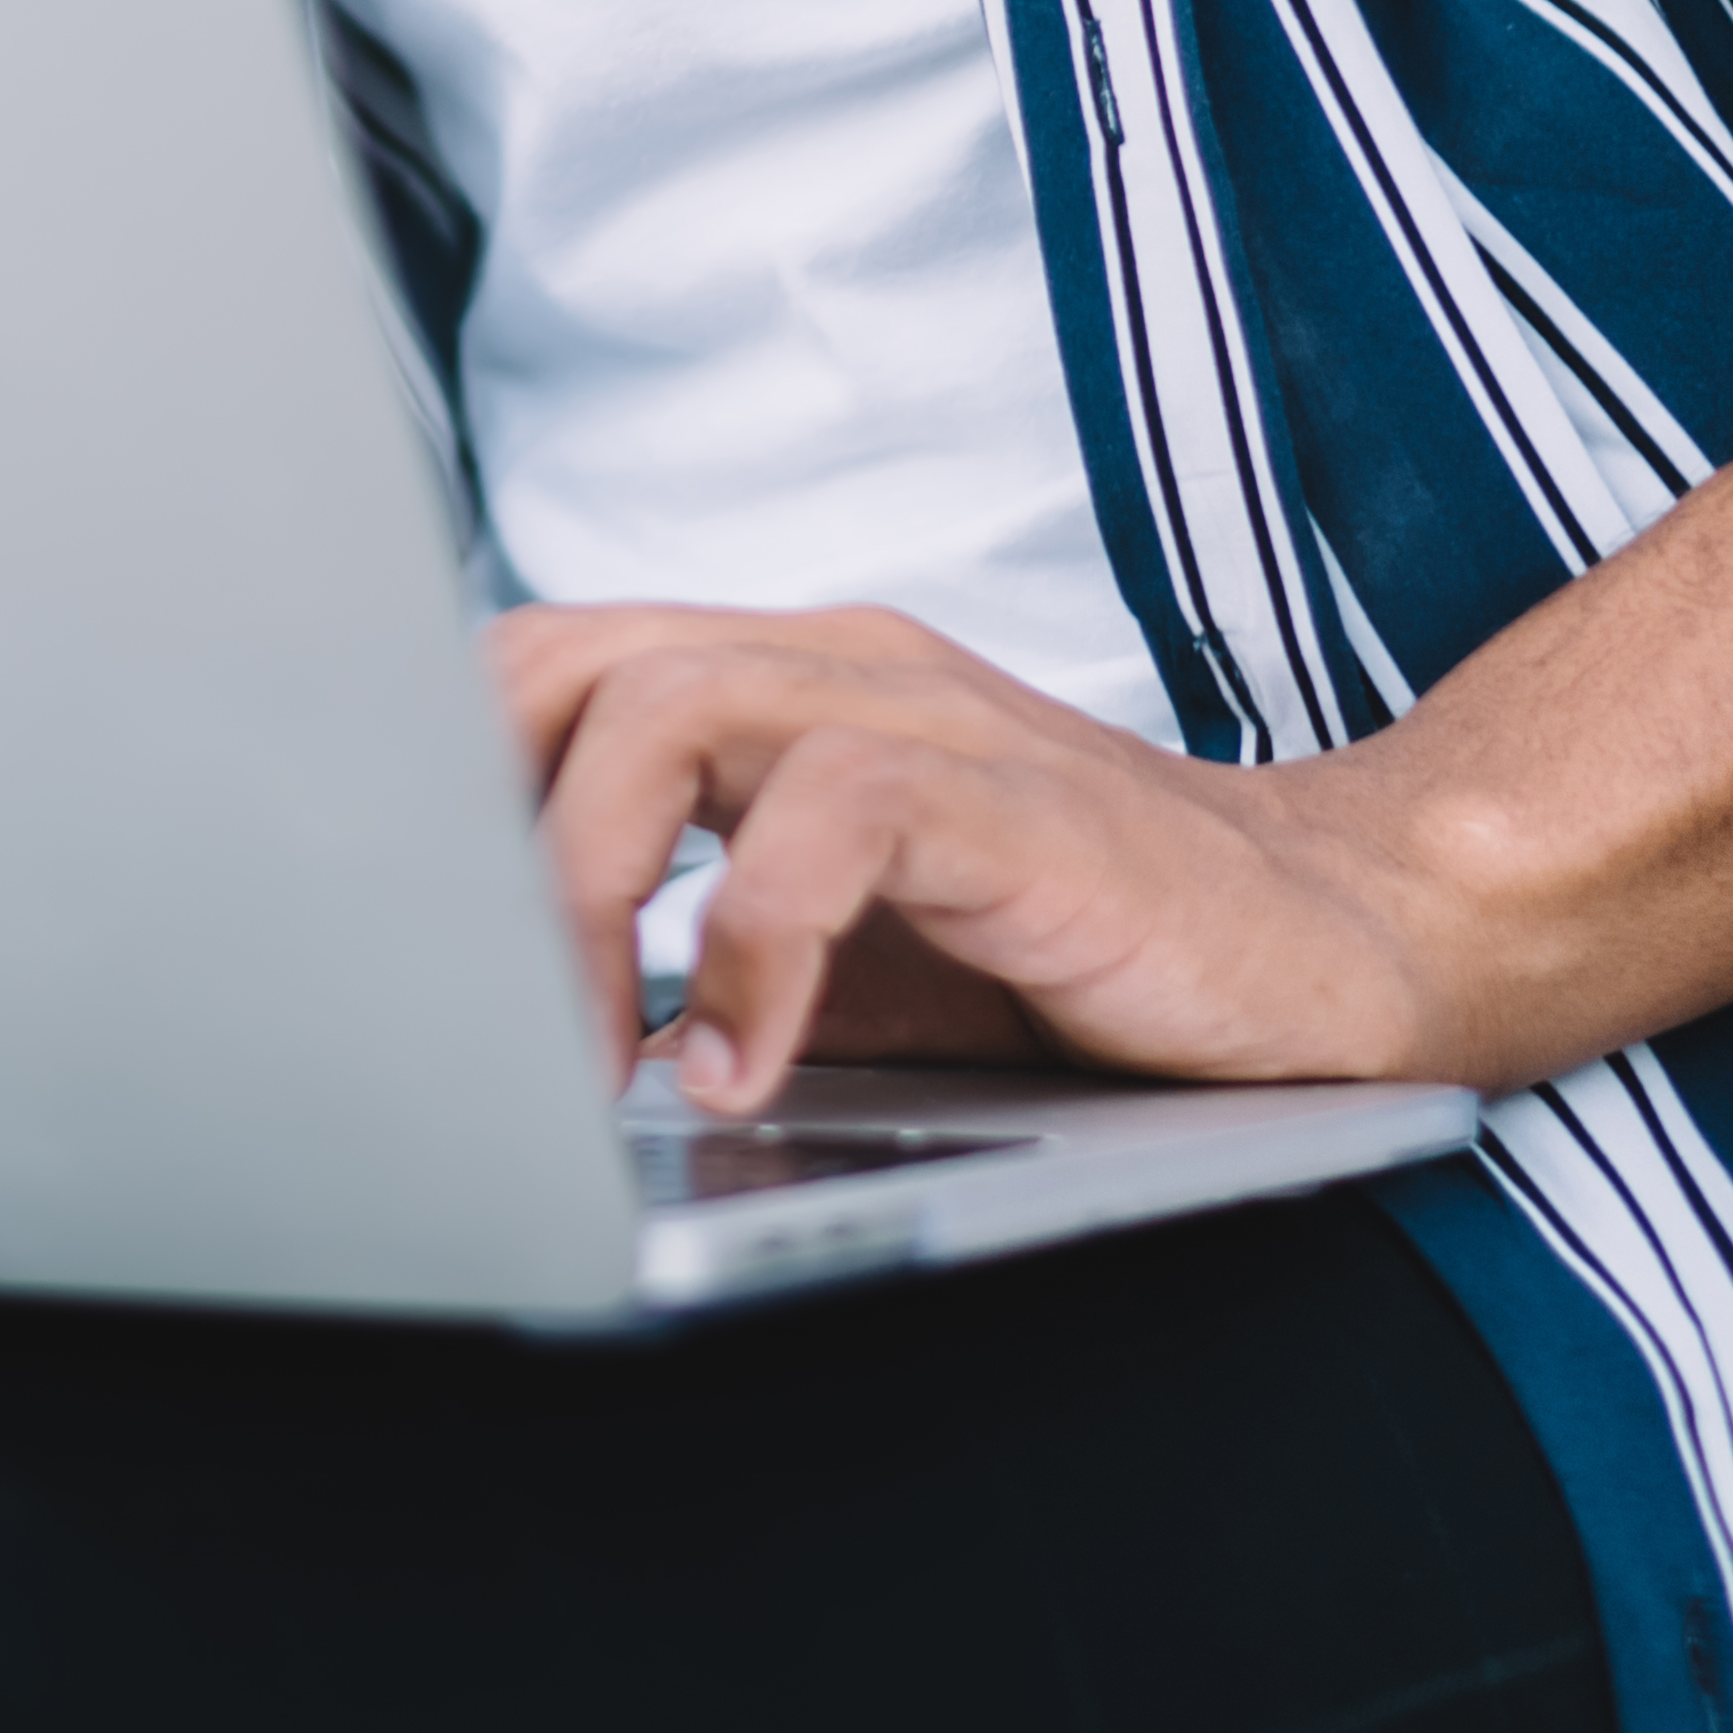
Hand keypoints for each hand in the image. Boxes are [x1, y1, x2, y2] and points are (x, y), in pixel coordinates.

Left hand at [497, 602, 1482, 1117]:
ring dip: (581, 894)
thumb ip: (692, 954)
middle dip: (472, 839)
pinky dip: (751, 946)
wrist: (1338, 947)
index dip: (430, 792)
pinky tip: (742, 1068)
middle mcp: (831, 668)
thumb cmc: (1081, 958)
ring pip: (666, 708)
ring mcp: (922, 717)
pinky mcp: (1013, 801)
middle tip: (471, 1022)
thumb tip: (503, 1058)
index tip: (393, 956)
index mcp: (774, 685)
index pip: (532, 668)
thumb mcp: (844, 952)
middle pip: (556, 663)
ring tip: (587, 1065)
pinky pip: (831, 814)